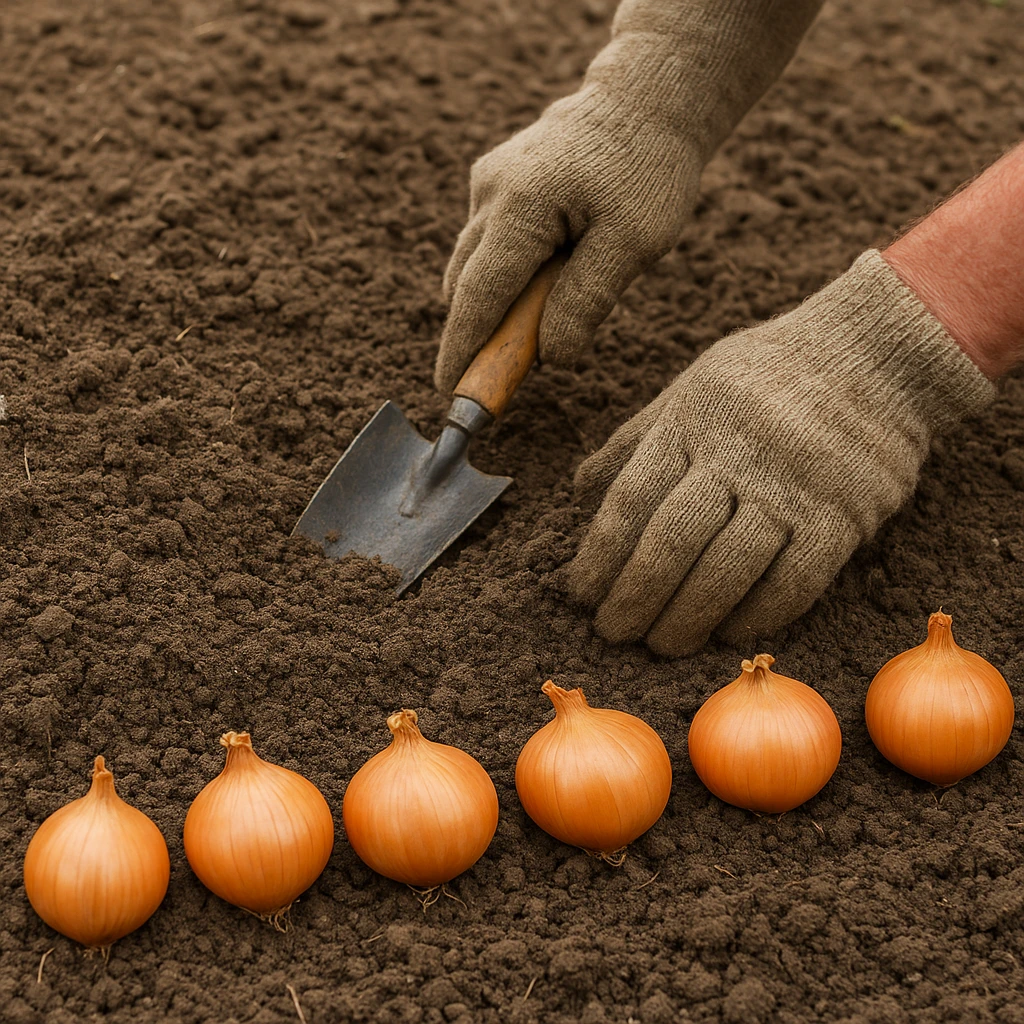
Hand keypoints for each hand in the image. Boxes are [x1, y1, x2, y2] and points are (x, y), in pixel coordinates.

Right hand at [434, 88, 700, 394]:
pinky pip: (489, 244)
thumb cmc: (648, 170)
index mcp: (521, 206)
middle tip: (513, 371)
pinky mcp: (495, 181)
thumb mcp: (634, 243)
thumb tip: (549, 356)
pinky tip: (552, 270)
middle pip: (466, 285)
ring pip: (474, 266)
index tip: (449, 391)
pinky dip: (509, 273)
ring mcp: (488, 183)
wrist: (648, 98)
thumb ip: (586, 301)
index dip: (463, 349)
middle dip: (480, 333)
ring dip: (499, 303)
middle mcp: (491, 192)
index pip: (480, 296)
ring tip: (547, 315)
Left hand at [568, 251, 993, 655]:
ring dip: (687, 618)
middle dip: (635, 596)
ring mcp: (794, 486)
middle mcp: (738, 453)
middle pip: (673, 541)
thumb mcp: (692, 388)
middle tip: (612, 632)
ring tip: (661, 646)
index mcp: (693, 420)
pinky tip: (727, 633)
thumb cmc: (766, 376)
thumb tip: (580, 490)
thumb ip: (636, 439)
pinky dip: (756, 616)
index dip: (600, 554)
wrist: (877, 355)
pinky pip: (794, 582)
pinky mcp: (844, 516)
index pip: (632, 499)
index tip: (580, 592)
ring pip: (727, 569)